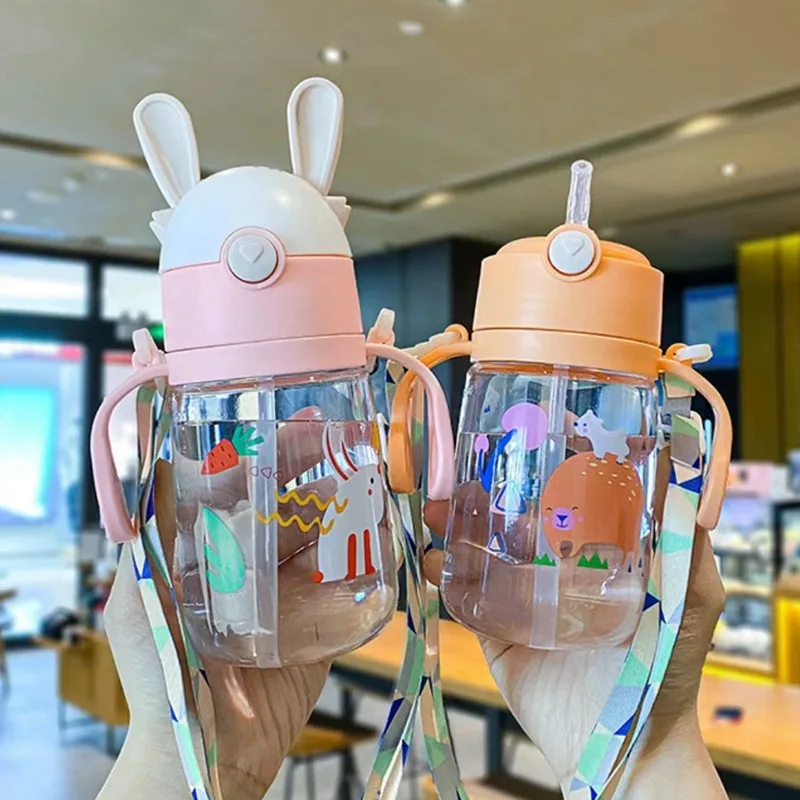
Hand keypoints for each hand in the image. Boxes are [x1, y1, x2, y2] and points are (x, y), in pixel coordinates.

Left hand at [100, 411, 349, 799]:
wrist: (207, 752)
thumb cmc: (161, 675)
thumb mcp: (136, 600)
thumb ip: (143, 538)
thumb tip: (155, 464)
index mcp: (212, 552)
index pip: (242, 487)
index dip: (267, 451)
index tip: (290, 418)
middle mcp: (254, 564)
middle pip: (289, 502)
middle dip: (314, 465)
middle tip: (340, 433)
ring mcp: (292, 591)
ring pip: (323, 533)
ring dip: (345, 499)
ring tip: (365, 470)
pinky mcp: (324, 620)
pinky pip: (349, 579)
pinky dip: (366, 549)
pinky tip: (380, 522)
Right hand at [422, 447, 727, 797]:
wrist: (624, 746)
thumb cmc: (663, 670)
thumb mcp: (693, 600)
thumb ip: (688, 547)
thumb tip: (676, 489)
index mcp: (595, 557)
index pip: (566, 503)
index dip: (544, 473)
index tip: (525, 443)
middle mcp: (555, 572)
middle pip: (515, 521)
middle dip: (488, 495)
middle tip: (468, 477)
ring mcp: (521, 601)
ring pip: (483, 552)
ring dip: (457, 526)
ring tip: (439, 509)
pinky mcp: (496, 633)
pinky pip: (464, 597)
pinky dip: (442, 573)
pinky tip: (431, 556)